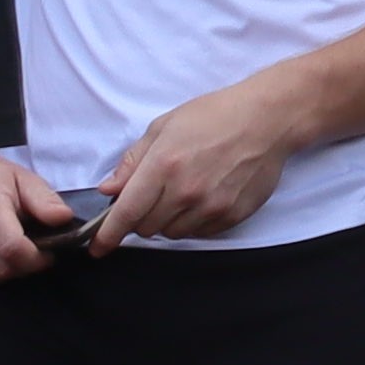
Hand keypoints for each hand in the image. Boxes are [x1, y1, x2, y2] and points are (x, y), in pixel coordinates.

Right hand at [0, 152, 69, 288]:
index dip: (36, 259)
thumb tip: (63, 218)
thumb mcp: (25, 180)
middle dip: (24, 267)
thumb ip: (46, 200)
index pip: (11, 247)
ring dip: (6, 272)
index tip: (48, 253)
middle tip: (34, 253)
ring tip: (14, 253)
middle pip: (0, 268)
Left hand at [96, 81, 299, 249]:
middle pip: (146, 228)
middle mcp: (186, 192)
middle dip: (141, 217)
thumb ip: (133, 161)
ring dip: (168, 220)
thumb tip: (109, 188)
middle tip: (154, 194)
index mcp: (163, 166)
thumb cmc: (213, 116)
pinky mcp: (231, 215)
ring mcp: (211, 207)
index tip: (98, 248)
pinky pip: (199, 233)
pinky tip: (203, 197)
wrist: (266, 120)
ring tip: (183, 192)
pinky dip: (193, 222)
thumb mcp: (164, 127)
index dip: (108, 235)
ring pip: (172, 233)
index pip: (126, 212)